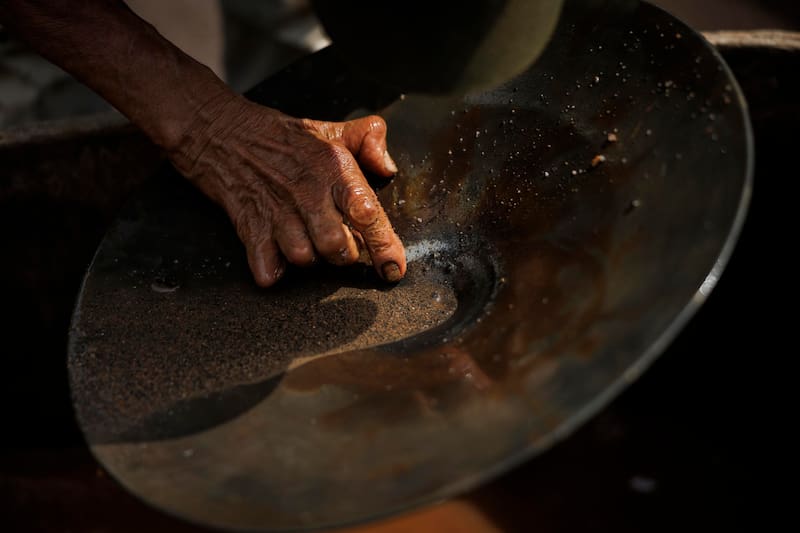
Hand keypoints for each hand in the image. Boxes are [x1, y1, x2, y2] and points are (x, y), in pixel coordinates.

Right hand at [170, 92, 406, 286]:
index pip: (367, 212)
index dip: (384, 246)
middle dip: (345, 254)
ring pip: (304, 259)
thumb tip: (388, 167)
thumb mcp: (331, 129)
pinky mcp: (250, 226)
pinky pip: (266, 266)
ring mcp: (276, 212)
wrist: (223, 133)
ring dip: (310, 260)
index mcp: (334, 169)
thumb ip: (369, 141)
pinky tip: (277, 257)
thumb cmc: (283, 139)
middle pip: (337, 247)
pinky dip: (273, 271)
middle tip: (342, 244)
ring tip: (308, 242)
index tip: (394, 269)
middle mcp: (308, 193)